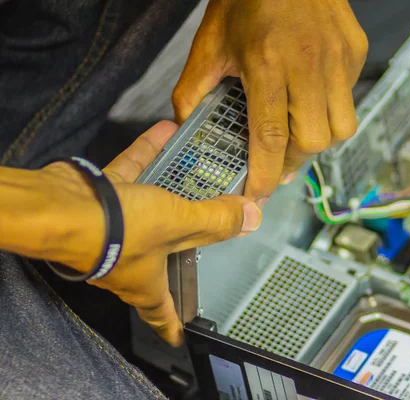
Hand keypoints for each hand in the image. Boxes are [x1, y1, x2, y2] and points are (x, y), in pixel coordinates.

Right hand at [39, 121, 261, 345]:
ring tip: (192, 169)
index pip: (163, 314)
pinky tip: (164, 134)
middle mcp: (126, 261)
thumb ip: (216, 221)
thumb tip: (251, 219)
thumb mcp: (180, 225)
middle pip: (160, 255)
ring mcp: (110, 230)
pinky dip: (147, 155)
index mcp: (145, 282)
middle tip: (196, 234)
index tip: (180, 336)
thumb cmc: (116, 232)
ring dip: (170, 187)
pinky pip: (130, 174)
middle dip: (179, 244)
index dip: (173, 327)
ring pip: (147, 208)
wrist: (61, 208)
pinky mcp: (97, 200)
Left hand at [172, 0, 367, 200]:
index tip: (258, 194)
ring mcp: (338, 57)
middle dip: (294, 159)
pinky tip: (311, 97)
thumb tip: (186, 127)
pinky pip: (350, 97)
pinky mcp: (355, 50)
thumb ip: (193, 90)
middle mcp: (309, 63)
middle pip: (314, 139)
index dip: (265, 174)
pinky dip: (331, 109)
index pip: (272, 135)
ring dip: (318, 139)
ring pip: (341, 126)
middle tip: (277, 158)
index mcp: (267, 62)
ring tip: (297, 130)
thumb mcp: (210, 43)